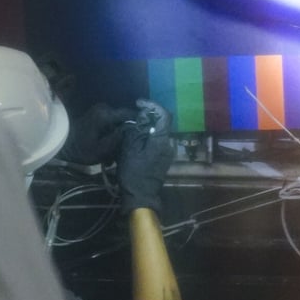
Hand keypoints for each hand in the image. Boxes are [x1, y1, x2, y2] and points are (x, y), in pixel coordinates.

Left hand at [63, 103, 135, 165]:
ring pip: (118, 120)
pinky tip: (110, 144)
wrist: (64, 148)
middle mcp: (103, 108)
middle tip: (128, 145)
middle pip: (123, 117)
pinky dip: (113, 131)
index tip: (145, 130)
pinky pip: (111, 121)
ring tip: (118, 148)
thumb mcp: (102, 149)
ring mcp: (99, 110)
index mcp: (105, 115)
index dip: (138, 121)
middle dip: (127, 131)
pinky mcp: (97, 114)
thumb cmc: (82, 150)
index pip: (128, 113)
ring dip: (119, 133)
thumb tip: (132, 128)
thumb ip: (118, 138)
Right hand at [117, 99, 174, 214]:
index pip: (164, 114)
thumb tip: (143, 115)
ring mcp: (167, 152)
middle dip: (147, 116)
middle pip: (161, 122)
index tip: (138, 103)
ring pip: (158, 131)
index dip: (152, 105)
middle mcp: (169, 144)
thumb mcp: (130, 148)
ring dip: (146, 126)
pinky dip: (147, 135)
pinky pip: (157, 140)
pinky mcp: (163, 158)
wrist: (140, 196)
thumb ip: (137, 128)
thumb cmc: (133, 172)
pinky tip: (135, 138)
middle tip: (132, 115)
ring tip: (131, 126)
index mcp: (163, 140)